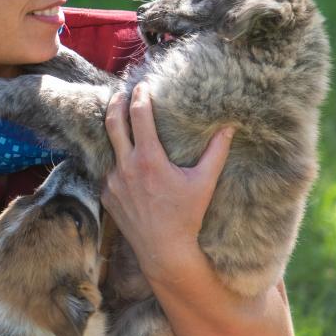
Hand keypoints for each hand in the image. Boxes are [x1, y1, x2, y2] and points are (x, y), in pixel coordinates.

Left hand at [101, 81, 234, 282]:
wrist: (164, 251)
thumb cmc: (187, 216)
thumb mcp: (204, 182)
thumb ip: (217, 152)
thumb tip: (230, 127)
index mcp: (149, 158)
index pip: (139, 116)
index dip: (140, 96)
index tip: (142, 85)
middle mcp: (125, 166)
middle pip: (113, 123)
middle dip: (116, 103)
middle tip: (122, 92)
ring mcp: (112, 181)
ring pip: (109, 147)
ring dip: (115, 133)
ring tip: (122, 122)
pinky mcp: (106, 194)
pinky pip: (107, 169)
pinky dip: (115, 160)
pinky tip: (124, 158)